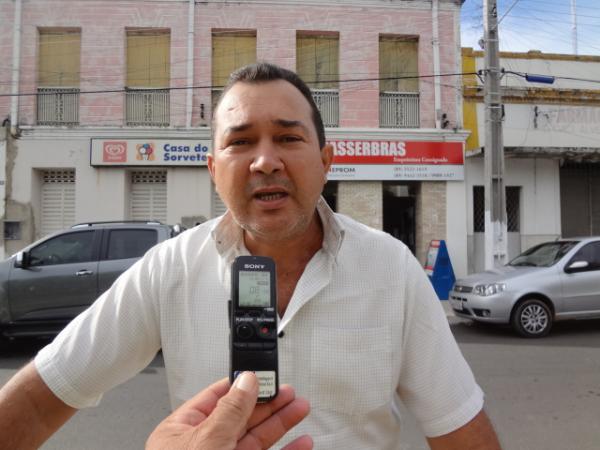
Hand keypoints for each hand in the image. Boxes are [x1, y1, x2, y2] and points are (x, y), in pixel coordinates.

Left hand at [146, 372, 311, 449]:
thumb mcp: (206, 442)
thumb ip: (229, 411)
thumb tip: (246, 382)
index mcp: (182, 432)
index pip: (215, 398)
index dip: (242, 385)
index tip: (265, 376)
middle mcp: (202, 448)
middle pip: (241, 417)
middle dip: (269, 404)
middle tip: (289, 392)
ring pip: (256, 440)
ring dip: (281, 424)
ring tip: (300, 409)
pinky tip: (300, 444)